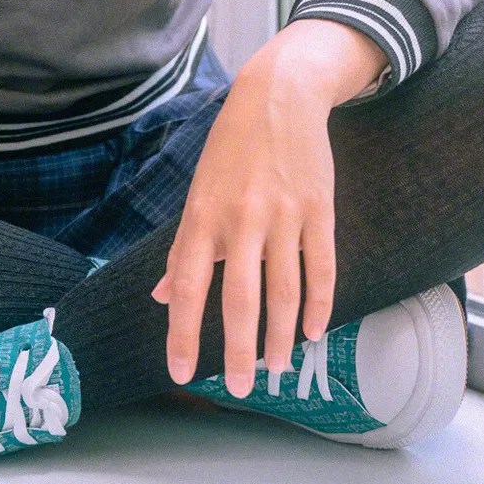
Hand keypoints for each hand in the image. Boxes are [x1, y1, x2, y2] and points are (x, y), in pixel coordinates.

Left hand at [150, 59, 337, 397]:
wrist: (279, 96)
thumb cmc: (231, 150)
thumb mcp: (197, 192)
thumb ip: (184, 249)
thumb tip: (161, 295)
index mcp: (202, 216)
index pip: (187, 286)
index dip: (183, 333)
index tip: (181, 373)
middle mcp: (241, 218)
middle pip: (240, 298)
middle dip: (238, 350)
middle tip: (240, 388)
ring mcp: (283, 214)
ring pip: (284, 290)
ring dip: (281, 337)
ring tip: (277, 368)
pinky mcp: (318, 208)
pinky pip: (322, 267)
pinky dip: (320, 304)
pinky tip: (314, 332)